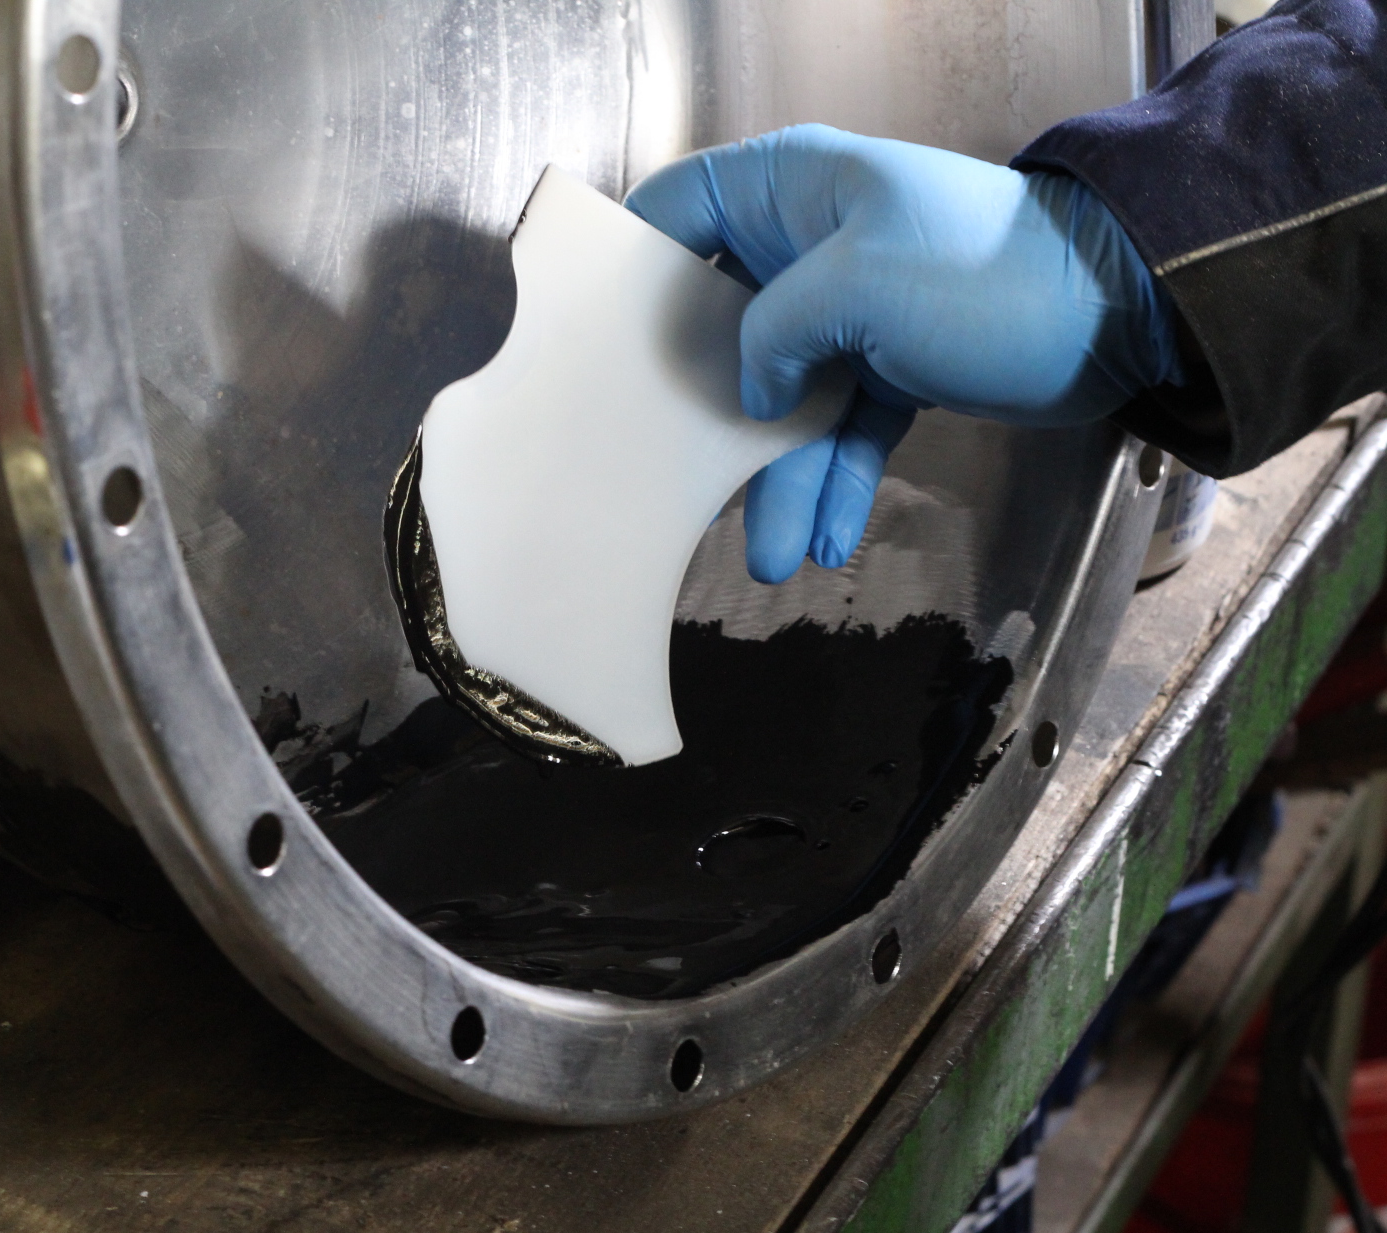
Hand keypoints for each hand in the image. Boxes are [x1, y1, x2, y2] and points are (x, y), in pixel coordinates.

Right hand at [625, 124, 1180, 582]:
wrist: (1122, 311)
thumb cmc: (990, 271)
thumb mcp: (860, 286)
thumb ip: (773, 331)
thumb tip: (749, 391)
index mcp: (788, 192)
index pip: (674, 214)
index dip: (629, 273)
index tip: (595, 345)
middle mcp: (805, 247)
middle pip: (717, 331)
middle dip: (704, 417)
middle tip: (674, 483)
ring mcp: (848, 313)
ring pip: (780, 401)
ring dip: (777, 479)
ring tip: (775, 555)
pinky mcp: (888, 368)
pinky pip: (838, 431)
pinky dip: (834, 482)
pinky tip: (827, 535)